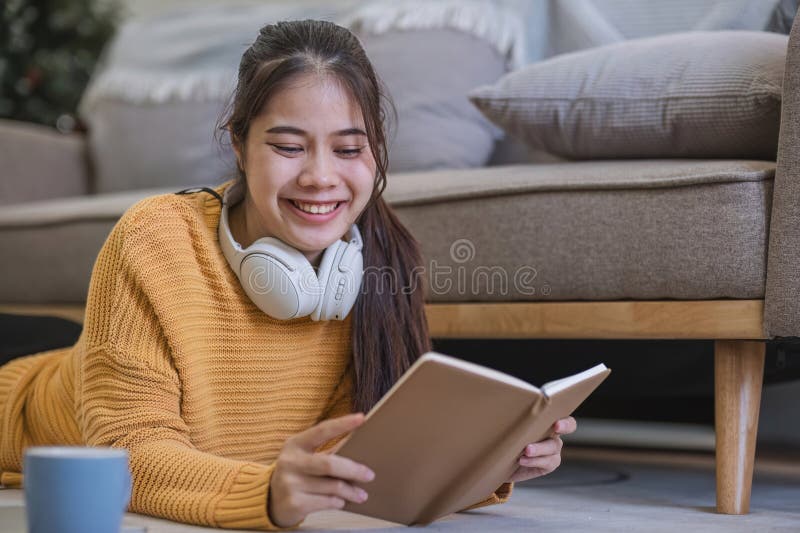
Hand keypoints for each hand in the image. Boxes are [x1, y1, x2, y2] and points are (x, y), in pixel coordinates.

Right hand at [268, 413, 374, 527]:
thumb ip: (327, 450)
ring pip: (332, 486)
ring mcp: (290, 483)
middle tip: (369, 475)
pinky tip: (342, 501)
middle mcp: (290, 461)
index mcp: (295, 444)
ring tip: (361, 494)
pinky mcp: (294, 503)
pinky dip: (338, 502)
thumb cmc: (297, 474)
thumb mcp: (305, 457)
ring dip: (351, 491)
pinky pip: (327, 502)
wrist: (270, 501)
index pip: (322, 430)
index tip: (362, 418)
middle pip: (330, 464)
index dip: (342, 424)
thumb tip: (360, 444)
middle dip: (354, 470)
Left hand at [506, 416, 576, 482]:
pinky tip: (522, 460)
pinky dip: (534, 461)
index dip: (565, 418)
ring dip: (540, 448)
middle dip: (563, 426)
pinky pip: (546, 462)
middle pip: (567, 427)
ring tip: (526, 450)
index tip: (557, 420)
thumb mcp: (508, 421)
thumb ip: (511, 411)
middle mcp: (553, 433)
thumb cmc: (506, 435)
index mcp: (547, 419)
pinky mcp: (548, 465)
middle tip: (555, 427)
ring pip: (553, 446)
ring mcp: (553, 450)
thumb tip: (499, 392)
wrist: (502, 460)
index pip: (563, 415)